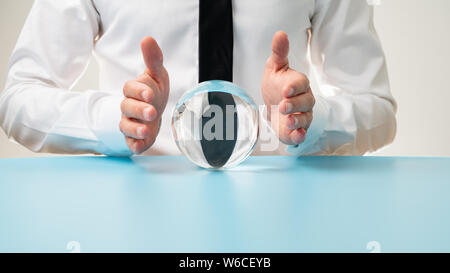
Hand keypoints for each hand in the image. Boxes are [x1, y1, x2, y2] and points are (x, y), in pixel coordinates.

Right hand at [120, 37, 169, 153]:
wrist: (155, 112)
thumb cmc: (154, 91)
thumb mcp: (157, 75)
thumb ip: (154, 59)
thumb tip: (148, 39)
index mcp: (134, 90)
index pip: (131, 89)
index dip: (139, 91)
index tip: (150, 93)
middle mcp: (129, 107)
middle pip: (127, 108)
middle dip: (139, 110)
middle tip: (152, 112)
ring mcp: (130, 122)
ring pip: (126, 126)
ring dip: (135, 129)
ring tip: (146, 130)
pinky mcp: (134, 138)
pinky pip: (131, 143)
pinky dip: (134, 145)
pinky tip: (139, 146)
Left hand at [261, 31, 314, 144]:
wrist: (272, 104)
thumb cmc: (276, 84)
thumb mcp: (274, 67)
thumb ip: (279, 53)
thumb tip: (280, 33)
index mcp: (298, 83)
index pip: (301, 83)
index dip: (295, 86)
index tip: (286, 88)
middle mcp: (303, 100)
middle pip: (305, 102)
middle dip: (295, 104)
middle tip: (283, 105)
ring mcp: (301, 115)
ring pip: (305, 118)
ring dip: (298, 120)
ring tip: (288, 120)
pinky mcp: (295, 129)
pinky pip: (301, 133)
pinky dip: (299, 136)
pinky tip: (296, 136)